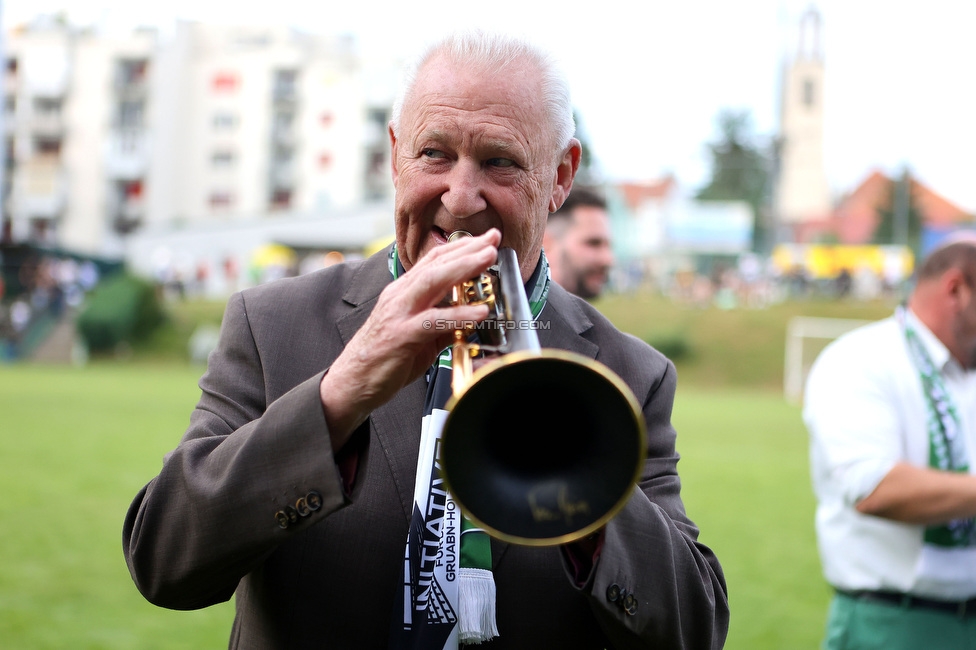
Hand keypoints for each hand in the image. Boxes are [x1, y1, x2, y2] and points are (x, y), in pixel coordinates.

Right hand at [320, 229, 501, 448]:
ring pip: (432, 282)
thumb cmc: (383, 358)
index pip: (433, 261)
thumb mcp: (417, 336)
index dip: (460, 247)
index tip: (485, 239)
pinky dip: (458, 315)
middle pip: (435, 264)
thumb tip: (467, 321)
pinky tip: (479, 313)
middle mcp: (399, 297)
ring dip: (463, 268)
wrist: (352, 383)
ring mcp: (398, 314)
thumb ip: (441, 325)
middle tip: (493, 239)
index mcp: (403, 293)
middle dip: (466, 249)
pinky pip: (433, 321)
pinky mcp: (400, 336)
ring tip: (488, 260)